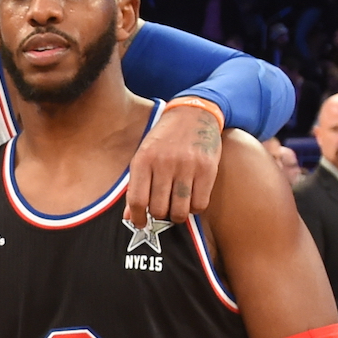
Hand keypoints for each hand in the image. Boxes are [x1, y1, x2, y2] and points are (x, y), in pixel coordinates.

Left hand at [124, 100, 225, 230]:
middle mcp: (164, 163)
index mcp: (144, 160)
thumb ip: (136, 186)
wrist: (194, 114)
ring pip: (180, 211)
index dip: (138, 218)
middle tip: (163, 209)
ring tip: (177, 206)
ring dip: (178, 215)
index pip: (138, 200)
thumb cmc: (165, 139)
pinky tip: (192, 199)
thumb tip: (129, 217)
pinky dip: (195, 208)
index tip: (141, 223)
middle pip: (159, 209)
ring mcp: (187, 166)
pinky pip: (200, 204)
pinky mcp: (207, 169)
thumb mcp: (145, 156)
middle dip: (160, 215)